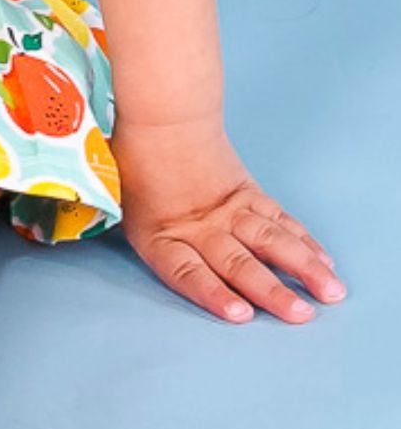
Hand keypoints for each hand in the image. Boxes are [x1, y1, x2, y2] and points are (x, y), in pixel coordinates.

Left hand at [112, 115, 346, 323]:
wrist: (162, 114)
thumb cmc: (133, 159)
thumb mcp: (115, 199)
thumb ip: (119, 232)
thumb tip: (99, 235)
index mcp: (161, 234)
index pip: (188, 272)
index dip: (214, 294)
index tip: (240, 313)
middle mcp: (200, 227)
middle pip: (237, 262)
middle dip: (271, 290)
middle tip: (300, 315)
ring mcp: (229, 211)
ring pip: (270, 240)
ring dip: (302, 267)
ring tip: (330, 292)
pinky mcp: (249, 195)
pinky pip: (279, 220)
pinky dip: (303, 241)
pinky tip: (323, 261)